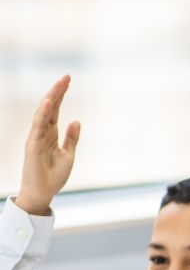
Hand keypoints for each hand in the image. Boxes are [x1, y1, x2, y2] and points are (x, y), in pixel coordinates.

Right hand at [16, 75, 79, 215]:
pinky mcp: (33, 145)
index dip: (61, 95)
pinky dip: (44, 113)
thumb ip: (72, 138)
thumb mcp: (68, 154)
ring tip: (60, 84)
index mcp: (51, 134)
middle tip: (67, 76)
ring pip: (44, 113)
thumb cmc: (54, 175)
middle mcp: (42, 132)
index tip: (68, 79)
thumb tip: (76, 120)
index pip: (56, 110)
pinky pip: (38, 126)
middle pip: (50, 107)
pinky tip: (50, 102)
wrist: (43, 193)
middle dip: (58, 91)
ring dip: (52, 98)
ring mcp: (36, 137)